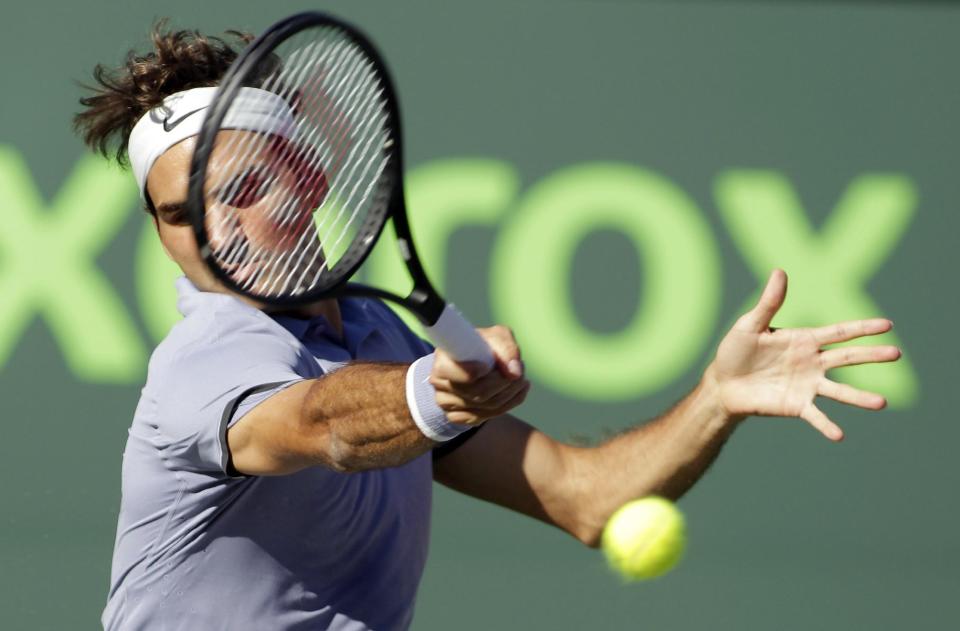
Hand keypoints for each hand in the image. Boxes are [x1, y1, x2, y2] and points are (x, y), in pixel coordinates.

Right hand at [430, 325, 530, 425]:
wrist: (470, 360)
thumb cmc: (482, 346)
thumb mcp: (497, 336)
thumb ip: (507, 348)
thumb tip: (514, 373)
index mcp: (443, 361)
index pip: (461, 376)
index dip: (479, 373)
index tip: (491, 365)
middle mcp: (440, 383)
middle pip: (479, 393)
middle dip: (506, 383)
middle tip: (520, 371)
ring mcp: (446, 403)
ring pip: (486, 407)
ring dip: (511, 393)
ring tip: (519, 378)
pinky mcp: (455, 417)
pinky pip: (485, 418)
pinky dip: (507, 405)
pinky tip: (513, 392)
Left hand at [706, 269, 900, 440]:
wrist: (722, 383)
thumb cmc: (734, 351)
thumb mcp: (750, 325)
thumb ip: (769, 303)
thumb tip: (780, 271)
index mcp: (804, 340)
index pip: (838, 332)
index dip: (862, 328)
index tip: (888, 325)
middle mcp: (811, 363)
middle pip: (847, 358)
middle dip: (871, 356)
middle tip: (897, 354)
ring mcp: (806, 385)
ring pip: (839, 391)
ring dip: (859, 397)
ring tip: (882, 403)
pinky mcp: (796, 405)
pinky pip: (815, 416)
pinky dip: (826, 425)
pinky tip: (839, 435)